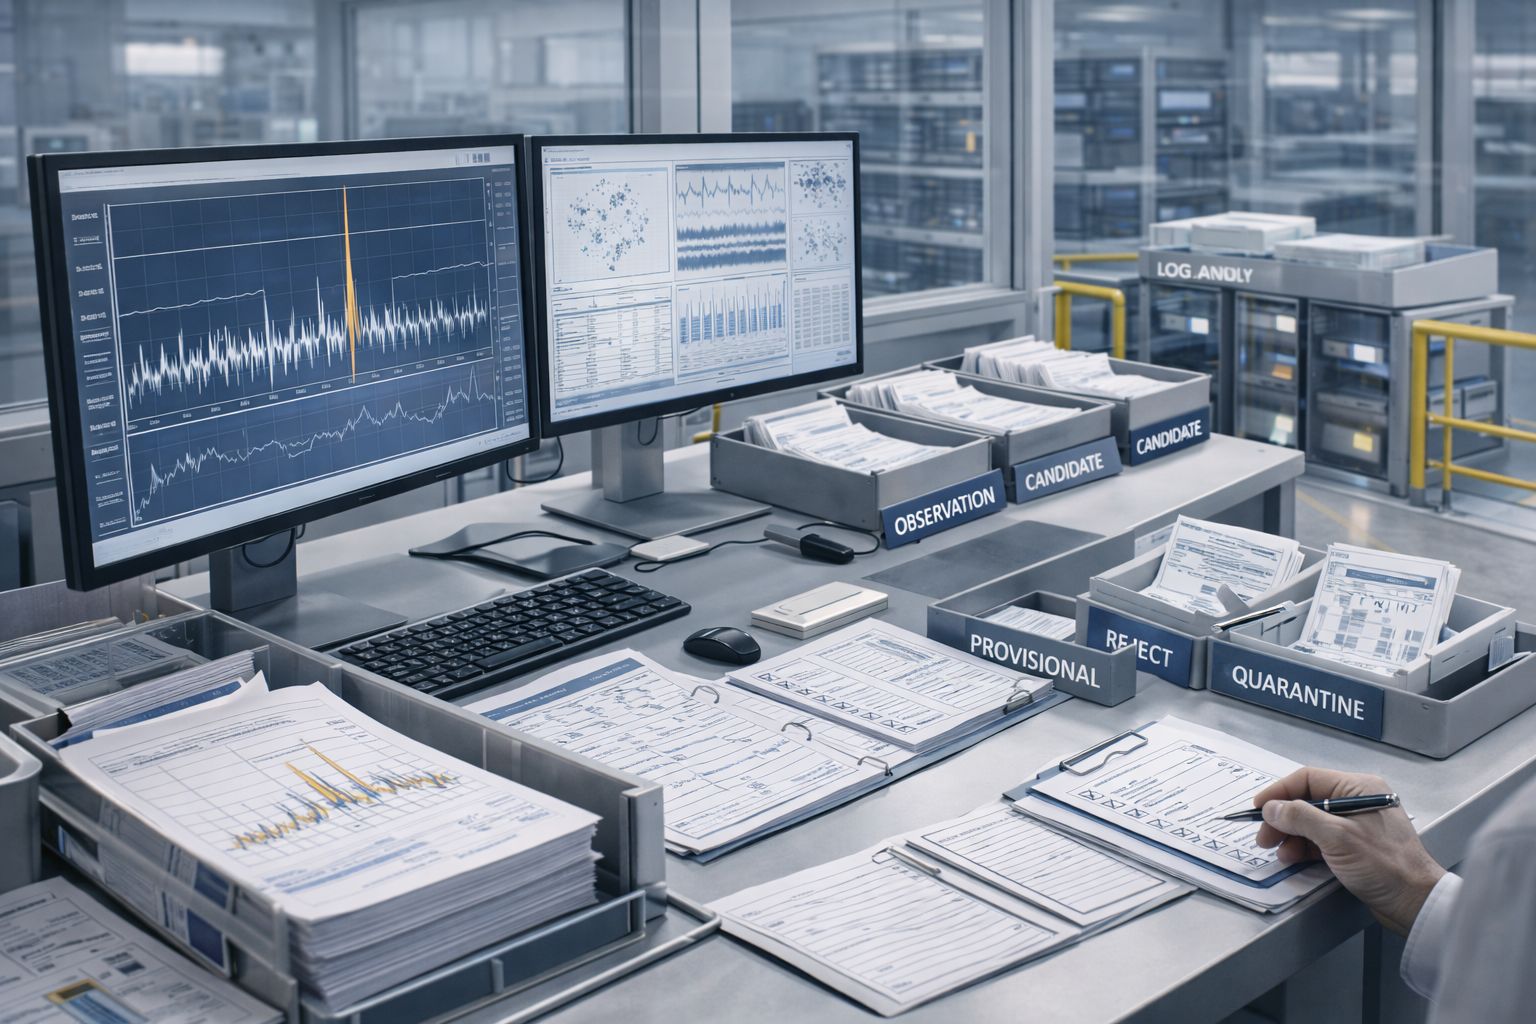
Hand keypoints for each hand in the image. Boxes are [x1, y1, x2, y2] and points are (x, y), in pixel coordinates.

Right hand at [1252, 767, 1442, 934]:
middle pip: (1307, 801)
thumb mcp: (1337, 837)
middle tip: (1264, 837)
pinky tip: (1294, 858)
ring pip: (1312, 822)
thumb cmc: (1384, 865)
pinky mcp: (1356, 846)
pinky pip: (1321, 839)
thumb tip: (1271, 808)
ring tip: (1280, 853)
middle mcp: (1357, 801)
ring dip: (1291, 836)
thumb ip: (1300, 817)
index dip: (1279, 793)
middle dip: (1283, 819)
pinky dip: (1304, 847)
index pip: (1308, 779)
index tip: (1258, 809)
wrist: (1415, 903)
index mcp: (1359, 788)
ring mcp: (1356, 824)